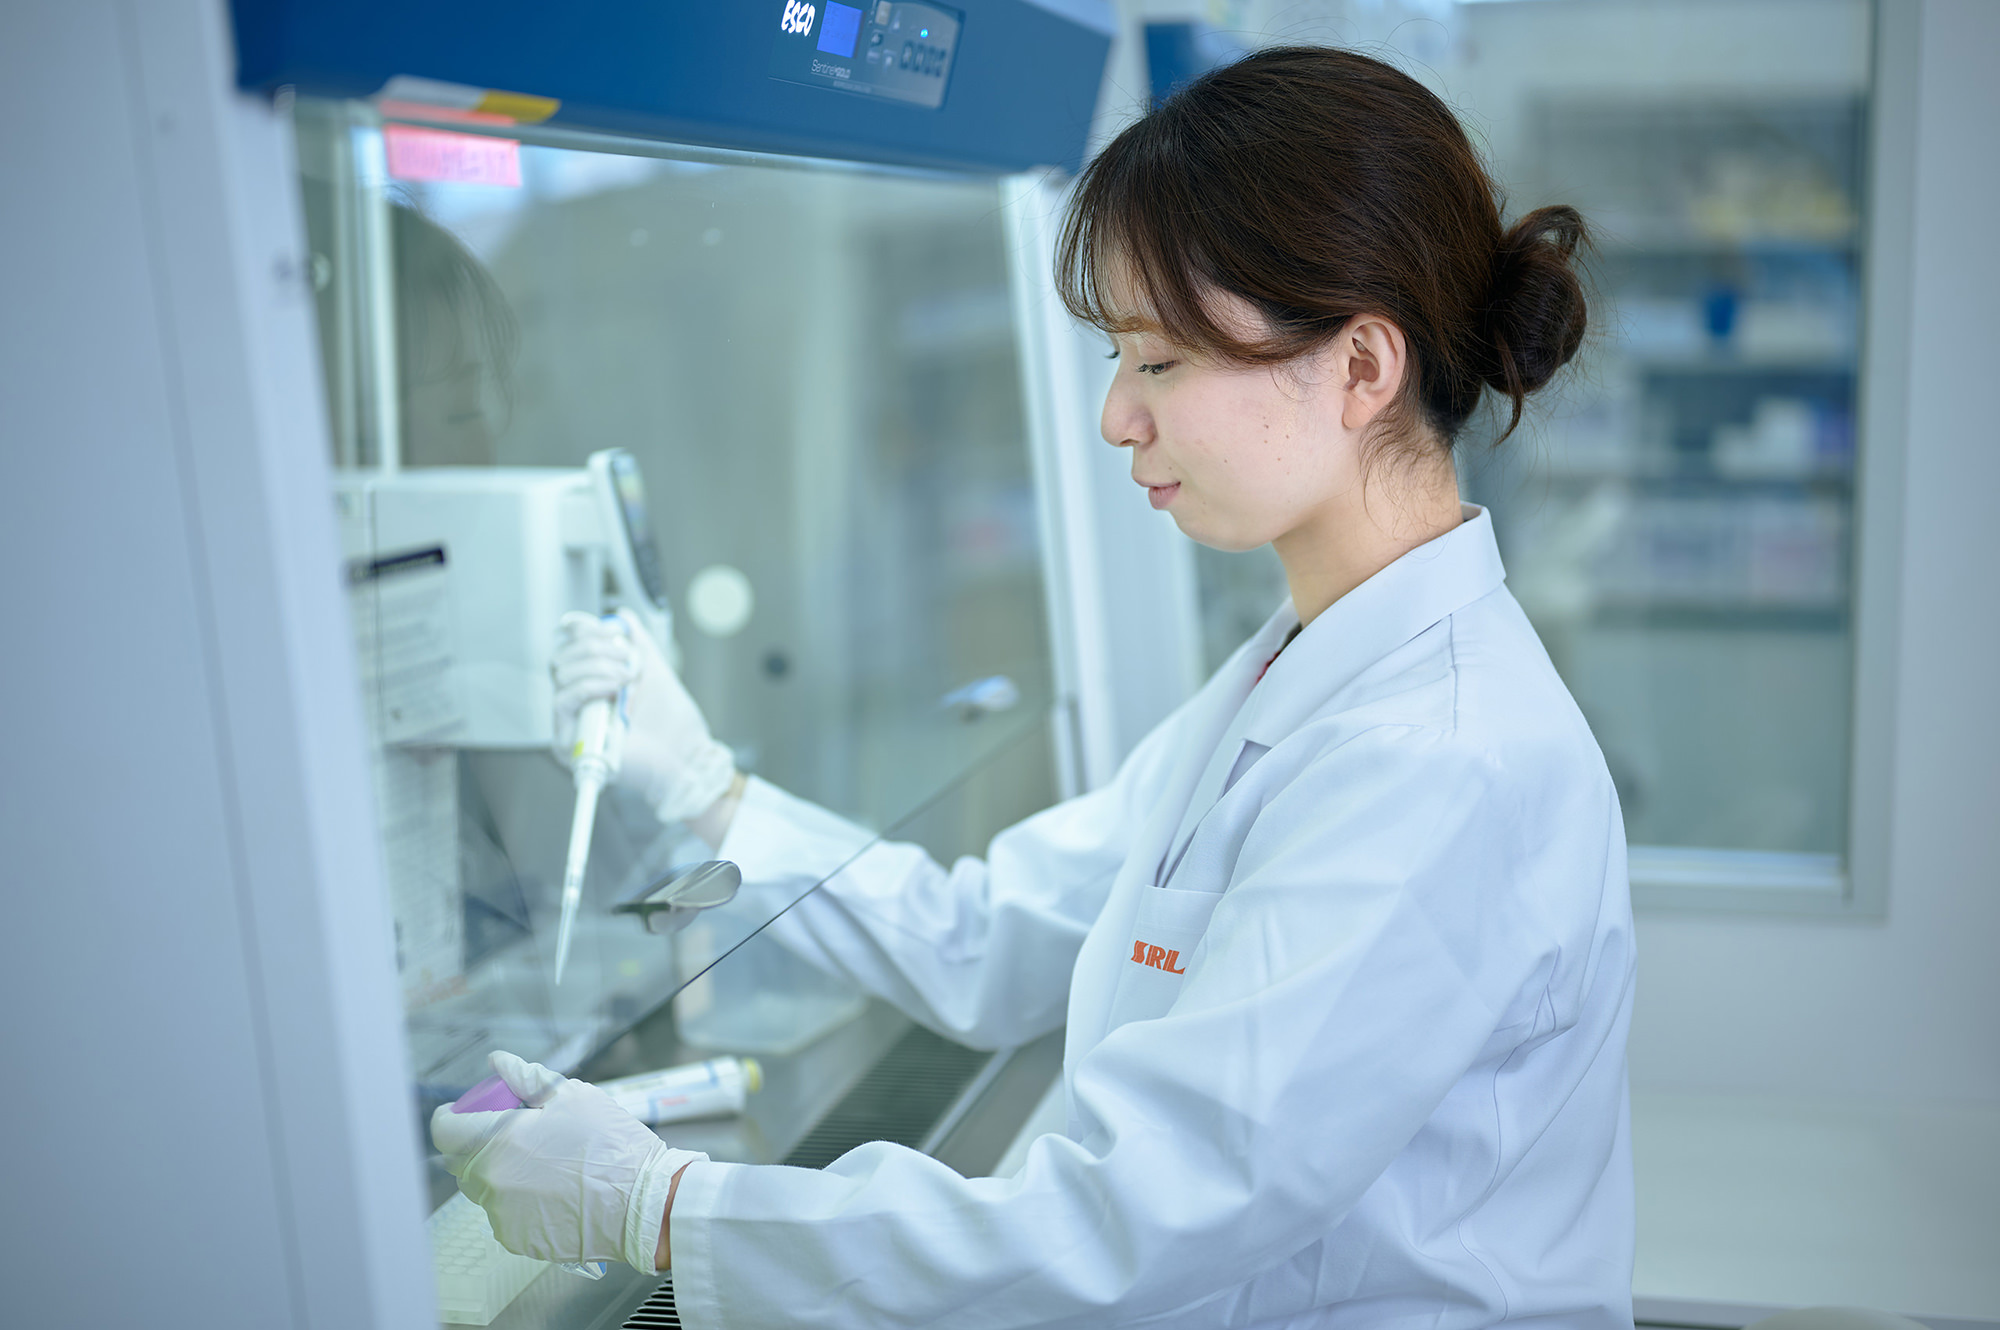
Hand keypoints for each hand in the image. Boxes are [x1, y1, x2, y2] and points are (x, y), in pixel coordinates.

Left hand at [430, 1051, 705, 1272]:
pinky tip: (550, 1191)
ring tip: (543, 1163)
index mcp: (499, 1141)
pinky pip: (502, 1213)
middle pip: (460, 1160)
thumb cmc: (611, 1147)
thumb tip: (499, 1062)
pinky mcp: (516, 1238)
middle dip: (478, 1142)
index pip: (445, 1129)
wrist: (642, 1203)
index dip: (453, 1115)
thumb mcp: (572, 1097)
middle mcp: (491, 1182)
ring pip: (483, 1188)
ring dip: (499, 1172)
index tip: (466, 1112)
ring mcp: (502, 1214)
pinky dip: (516, 1200)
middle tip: (514, 1132)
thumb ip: (526, 1078)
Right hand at [551, 610, 735, 823]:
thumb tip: (622, 617)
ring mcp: (572, 723)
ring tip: (627, 677)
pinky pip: (563, 700)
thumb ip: (637, 643)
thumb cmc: (672, 725)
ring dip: (597, 666)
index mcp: (593, 686)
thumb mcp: (654, 672)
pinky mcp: (568, 742)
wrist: (683, 756)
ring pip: (561, 674)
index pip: (570, 650)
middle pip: (561, 658)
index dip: (581, 632)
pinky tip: (614, 690)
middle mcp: (578, 704)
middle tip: (626, 658)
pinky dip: (590, 686)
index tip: (602, 628)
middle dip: (594, 647)